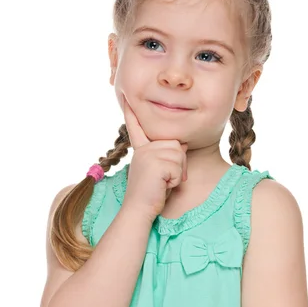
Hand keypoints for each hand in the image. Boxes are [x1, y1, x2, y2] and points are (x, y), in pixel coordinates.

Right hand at [122, 96, 187, 219]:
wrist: (139, 210)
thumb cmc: (152, 195)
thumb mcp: (160, 170)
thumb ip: (167, 155)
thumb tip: (181, 144)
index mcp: (141, 150)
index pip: (136, 127)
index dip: (131, 111)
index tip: (126, 96)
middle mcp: (143, 149)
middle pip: (176, 145)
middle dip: (179, 165)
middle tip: (165, 180)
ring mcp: (148, 155)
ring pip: (179, 156)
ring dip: (178, 174)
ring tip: (163, 183)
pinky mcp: (155, 163)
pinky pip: (179, 168)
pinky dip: (176, 180)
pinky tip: (163, 186)